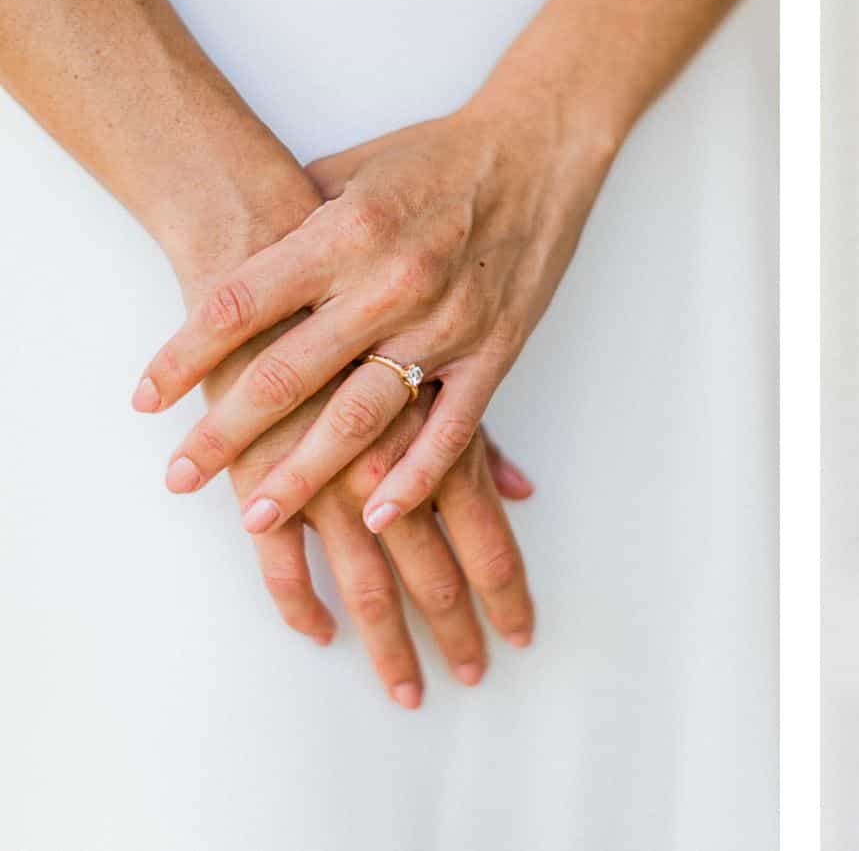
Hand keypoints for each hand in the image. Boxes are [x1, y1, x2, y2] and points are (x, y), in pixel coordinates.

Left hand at [133, 98, 615, 537]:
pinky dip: (415, 477)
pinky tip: (377, 513)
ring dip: (304, 473)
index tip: (144, 400)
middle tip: (179, 478)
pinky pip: (451, 427)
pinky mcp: (495, 349)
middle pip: (288, 372)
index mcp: (347, 230)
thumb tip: (234, 274)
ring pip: (362, 414)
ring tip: (258, 516)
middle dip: (224, 433)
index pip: (241, 304)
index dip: (183, 355)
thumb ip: (294, 225)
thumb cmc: (439, 156)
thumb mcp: (350, 169)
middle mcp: (392, 281)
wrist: (540, 148)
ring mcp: (447, 322)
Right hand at [202, 310, 538, 706]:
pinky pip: (281, 564)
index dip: (506, 597)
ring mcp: (327, 479)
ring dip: (386, 646)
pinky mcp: (262, 475)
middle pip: (435, 579)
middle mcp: (392, 469)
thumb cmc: (366, 298)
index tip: (519, 640)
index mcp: (442, 436)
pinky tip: (319, 633)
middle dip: (455, 635)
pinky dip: (301, 604)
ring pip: (367, 587)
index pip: (490, 542)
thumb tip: (523, 491)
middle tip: (466, 681)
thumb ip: (475, 434)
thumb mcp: (439, 345)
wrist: (268, 240)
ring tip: (404, 691)